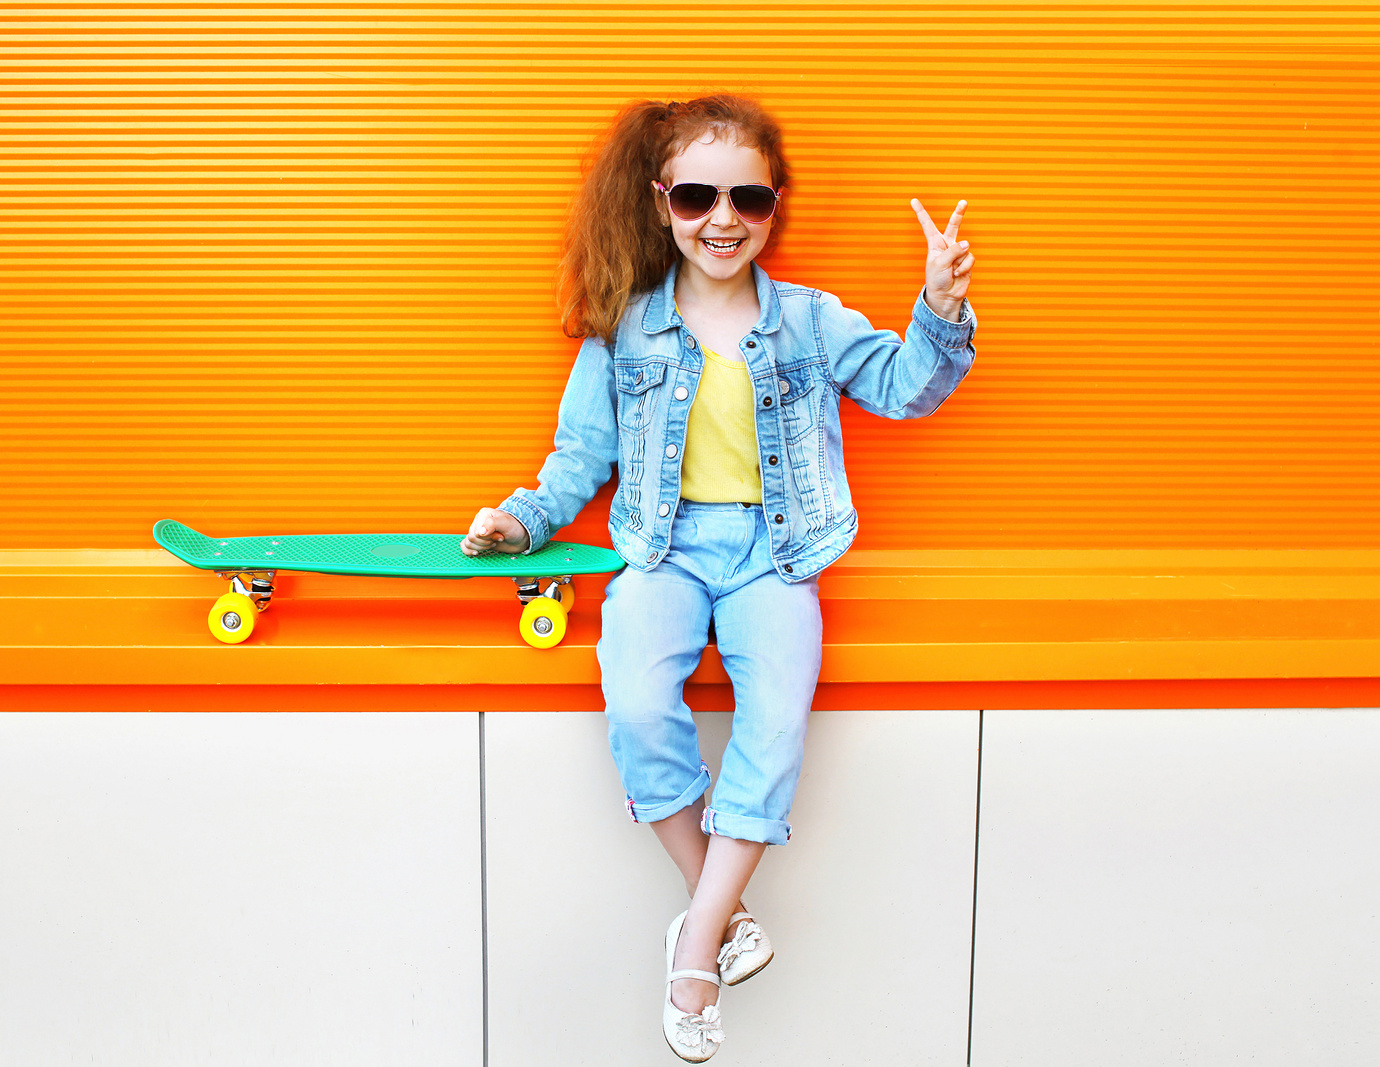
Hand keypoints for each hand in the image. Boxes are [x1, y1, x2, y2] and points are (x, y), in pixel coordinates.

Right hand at [461, 507, 529, 555]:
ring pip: (468, 543)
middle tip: (498, 539)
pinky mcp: (477, 540)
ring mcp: (477, 532)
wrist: (521, 537)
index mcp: (483, 514)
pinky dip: (469, 551)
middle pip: (471, 538)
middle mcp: (478, 522)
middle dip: (486, 542)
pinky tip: (477, 552)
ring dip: (482, 547)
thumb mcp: (506, 523)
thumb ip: (492, 524)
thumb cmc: (515, 528)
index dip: (489, 537)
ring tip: (493, 543)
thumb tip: (479, 532)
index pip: (476, 532)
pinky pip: (465, 546)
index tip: (501, 535)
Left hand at [911, 198, 973, 320]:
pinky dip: (964, 267)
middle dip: (959, 214)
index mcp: (935, 244)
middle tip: (963, 202)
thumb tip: (967, 244)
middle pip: (954, 225)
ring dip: (958, 261)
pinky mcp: (967, 261)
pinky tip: (958, 274)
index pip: (927, 225)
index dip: (921, 213)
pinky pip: (970, 258)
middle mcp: (947, 245)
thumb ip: (954, 251)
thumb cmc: (937, 279)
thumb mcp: (940, 263)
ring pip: (964, 248)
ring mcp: (958, 252)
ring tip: (952, 271)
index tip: (913, 201)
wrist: (945, 296)